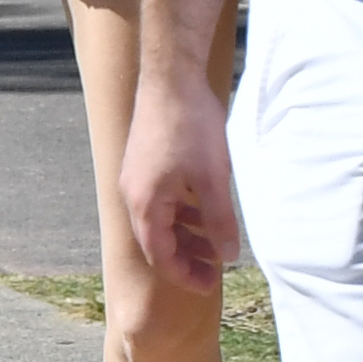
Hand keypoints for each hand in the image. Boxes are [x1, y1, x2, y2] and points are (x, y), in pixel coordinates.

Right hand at [120, 70, 241, 293]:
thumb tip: (229, 256)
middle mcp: (132, 193)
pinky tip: (204, 207)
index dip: (185, 275)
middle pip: (156, 240)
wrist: (172, 77)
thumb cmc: (189, 126)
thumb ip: (219, 221)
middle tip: (217, 267)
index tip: (211, 284)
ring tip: (216, 239)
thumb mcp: (212, 179)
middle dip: (187, 257)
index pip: (159, 256)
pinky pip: (161, 199)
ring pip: (160, 219)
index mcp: (144, 204)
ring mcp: (136, 177)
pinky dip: (182, 212)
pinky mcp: (145, 161)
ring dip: (186, 234)